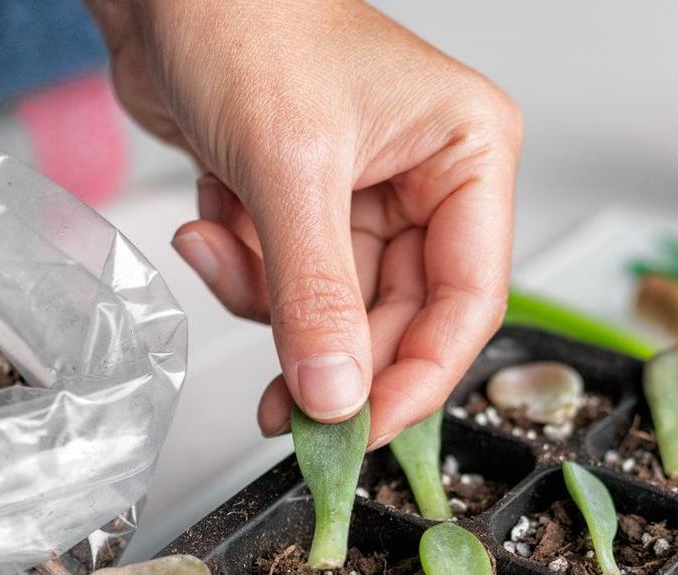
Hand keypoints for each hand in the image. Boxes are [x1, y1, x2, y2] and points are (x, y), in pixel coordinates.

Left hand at [88, 0, 521, 443]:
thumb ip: (316, 295)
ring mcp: (365, 197)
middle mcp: (428, 180)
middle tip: (280, 407)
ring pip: (333, 312)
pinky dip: (240, 270)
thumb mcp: (290, 169)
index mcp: (469, 153)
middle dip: (328, 353)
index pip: (469, 301)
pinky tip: (208, 220)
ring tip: (219, 250)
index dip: (417, 377)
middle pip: (399, 320)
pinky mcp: (303, 207)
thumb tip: (336, 398)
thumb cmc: (244, 17)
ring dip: (267, 301)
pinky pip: (285, 286)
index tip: (362, 430)